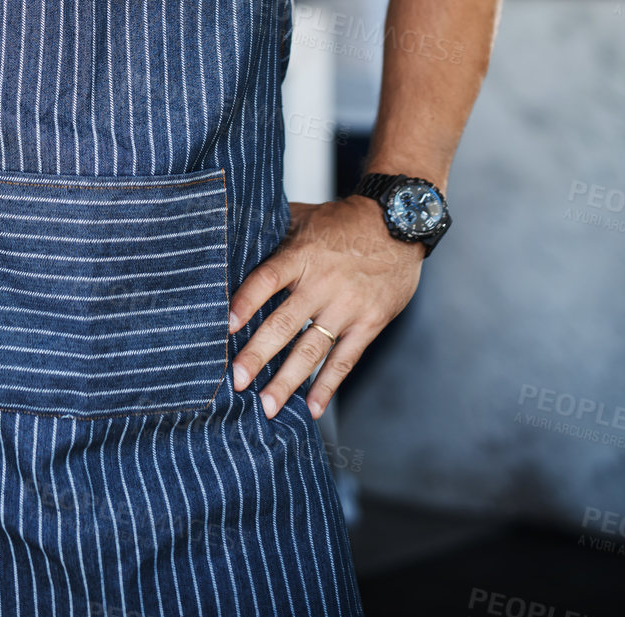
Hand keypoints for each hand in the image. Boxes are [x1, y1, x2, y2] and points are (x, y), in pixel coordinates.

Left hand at [227, 194, 422, 421]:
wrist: (398, 224)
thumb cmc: (344, 223)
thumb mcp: (305, 217)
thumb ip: (273, 231)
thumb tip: (232, 237)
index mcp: (301, 255)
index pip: (267, 280)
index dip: (245, 302)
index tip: (226, 327)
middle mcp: (322, 283)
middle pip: (284, 323)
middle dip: (258, 355)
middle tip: (236, 381)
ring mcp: (346, 307)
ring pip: (311, 349)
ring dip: (287, 381)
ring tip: (267, 406)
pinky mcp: (369, 323)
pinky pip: (345, 360)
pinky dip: (328, 385)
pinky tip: (312, 407)